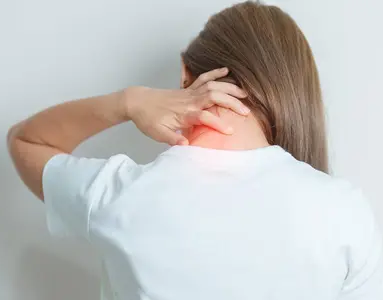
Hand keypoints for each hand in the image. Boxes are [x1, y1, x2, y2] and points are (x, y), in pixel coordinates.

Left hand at [124, 67, 249, 145]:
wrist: (137, 101)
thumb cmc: (148, 119)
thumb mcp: (158, 134)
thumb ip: (172, 139)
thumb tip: (186, 145)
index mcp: (183, 114)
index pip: (204, 117)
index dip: (218, 123)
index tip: (230, 130)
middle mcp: (189, 101)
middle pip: (214, 97)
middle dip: (231, 103)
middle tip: (246, 111)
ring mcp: (189, 93)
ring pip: (212, 86)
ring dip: (229, 88)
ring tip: (245, 94)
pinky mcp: (187, 89)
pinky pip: (203, 78)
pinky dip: (215, 73)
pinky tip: (227, 71)